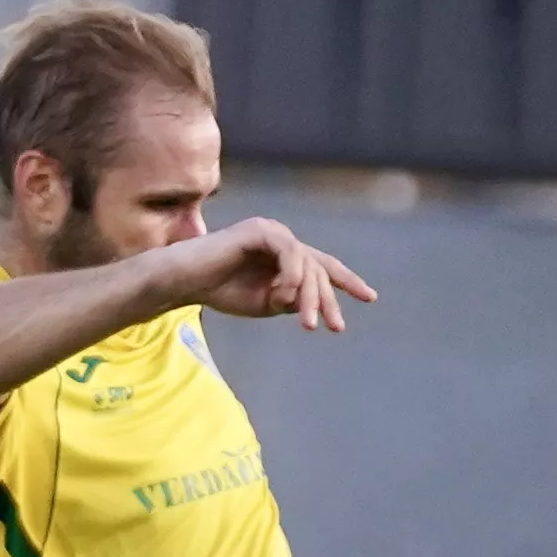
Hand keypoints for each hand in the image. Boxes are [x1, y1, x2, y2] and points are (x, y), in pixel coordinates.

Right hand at [171, 219, 375, 333]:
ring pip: (308, 263)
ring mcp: (271, 232)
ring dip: (311, 295)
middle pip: (319, 268)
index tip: (370, 298)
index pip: (323, 266)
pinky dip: (292, 275)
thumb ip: (292, 300)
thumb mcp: (266, 303)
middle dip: (328, 300)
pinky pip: (289, 252)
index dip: (347, 281)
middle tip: (334, 327)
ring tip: (306, 322)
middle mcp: (282, 240)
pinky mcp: (258, 229)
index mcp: (285, 256)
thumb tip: (313, 301)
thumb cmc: (221, 291)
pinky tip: (285, 294)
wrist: (186, 282)